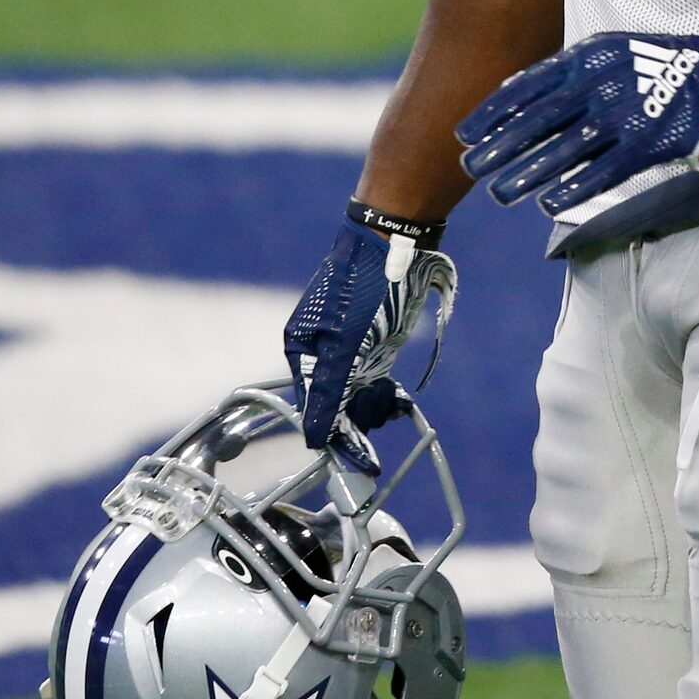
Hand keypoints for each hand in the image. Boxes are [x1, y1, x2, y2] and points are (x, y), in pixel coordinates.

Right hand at [282, 210, 457, 469]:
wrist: (395, 237)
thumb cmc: (365, 289)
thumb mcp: (346, 347)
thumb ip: (329, 393)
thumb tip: (314, 439)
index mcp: (302, 349)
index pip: (315, 408)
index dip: (338, 437)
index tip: (362, 462)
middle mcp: (321, 346)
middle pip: (336, 399)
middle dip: (357, 421)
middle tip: (380, 435)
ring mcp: (348, 339)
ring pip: (356, 387)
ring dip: (372, 405)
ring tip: (391, 412)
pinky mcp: (373, 331)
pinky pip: (373, 370)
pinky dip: (382, 387)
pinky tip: (395, 398)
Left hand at [457, 31, 698, 216]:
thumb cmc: (646, 65)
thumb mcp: (603, 52)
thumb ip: (561, 74)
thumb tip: (507, 98)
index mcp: (586, 57)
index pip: (528, 86)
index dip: (493, 113)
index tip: (464, 135)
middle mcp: (602, 83)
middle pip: (541, 120)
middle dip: (501, 147)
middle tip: (469, 169)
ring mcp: (626, 113)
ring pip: (567, 149)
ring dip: (529, 173)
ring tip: (500, 192)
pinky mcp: (649, 142)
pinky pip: (605, 170)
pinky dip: (576, 187)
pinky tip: (550, 204)